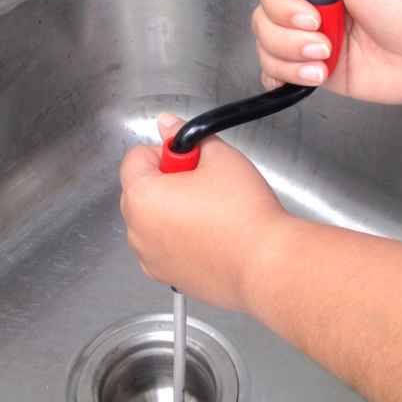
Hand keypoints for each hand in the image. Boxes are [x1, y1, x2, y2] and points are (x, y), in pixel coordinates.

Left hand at [119, 114, 286, 311]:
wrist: (266, 265)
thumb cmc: (243, 214)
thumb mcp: (219, 157)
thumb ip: (186, 137)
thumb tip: (169, 125)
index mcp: (142, 196)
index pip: (136, 158)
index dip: (165, 151)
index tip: (190, 159)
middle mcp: (137, 231)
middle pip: (140, 190)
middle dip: (166, 181)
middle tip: (203, 183)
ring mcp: (150, 258)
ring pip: (151, 221)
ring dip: (170, 211)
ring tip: (210, 212)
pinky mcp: (167, 277)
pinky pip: (163, 248)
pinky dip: (178, 239)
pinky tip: (209, 235)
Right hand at [252, 0, 401, 103]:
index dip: (281, 5)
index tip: (313, 16)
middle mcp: (313, 5)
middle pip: (264, 19)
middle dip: (287, 35)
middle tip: (325, 42)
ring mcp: (315, 41)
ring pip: (268, 48)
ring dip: (289, 59)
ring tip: (326, 62)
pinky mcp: (322, 72)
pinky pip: (279, 75)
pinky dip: (282, 77)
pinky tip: (308, 77)